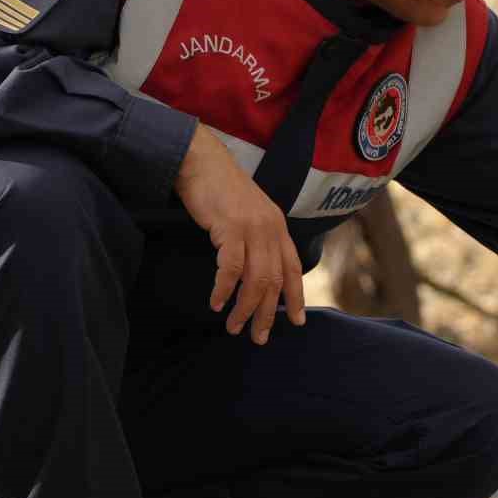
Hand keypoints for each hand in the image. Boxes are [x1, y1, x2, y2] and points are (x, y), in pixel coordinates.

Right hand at [174, 124, 306, 343]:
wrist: (201, 160)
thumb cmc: (219, 188)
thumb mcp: (247, 213)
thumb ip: (257, 238)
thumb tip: (256, 270)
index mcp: (277, 226)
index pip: (292, 268)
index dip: (295, 297)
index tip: (296, 321)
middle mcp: (270, 228)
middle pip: (275, 280)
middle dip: (267, 313)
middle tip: (258, 337)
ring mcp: (252, 227)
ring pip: (256, 278)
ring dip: (245, 307)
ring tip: (234, 327)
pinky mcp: (230, 226)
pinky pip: (231, 267)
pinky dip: (225, 288)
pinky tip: (217, 303)